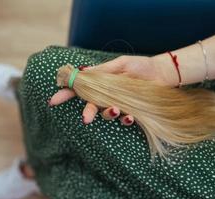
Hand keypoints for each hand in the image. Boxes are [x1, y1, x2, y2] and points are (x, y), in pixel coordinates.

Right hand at [49, 55, 177, 124]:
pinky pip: (124, 119)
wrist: (161, 73)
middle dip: (87, 112)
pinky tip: (128, 116)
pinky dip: (124, 119)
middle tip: (86, 118)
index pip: (80, 88)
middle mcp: (107, 95)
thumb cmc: (140, 66)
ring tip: (115, 110)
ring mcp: (118, 103)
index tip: (53, 100)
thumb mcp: (120, 64)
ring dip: (108, 114)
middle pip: (91, 105)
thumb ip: (102, 70)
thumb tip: (83, 72)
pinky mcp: (130, 110)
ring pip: (106, 114)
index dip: (66, 93)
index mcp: (101, 82)